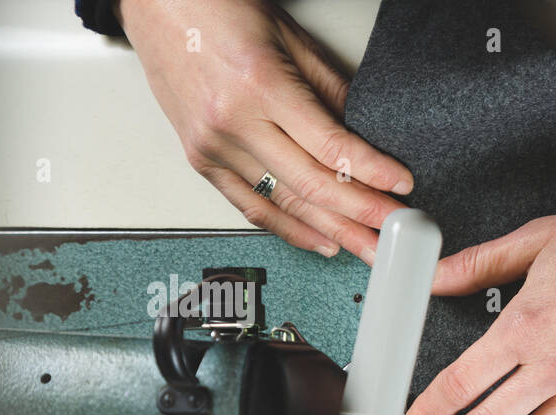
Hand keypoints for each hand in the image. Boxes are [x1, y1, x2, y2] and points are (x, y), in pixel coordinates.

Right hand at [115, 0, 412, 263]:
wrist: (154, 1)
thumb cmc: (217, 8)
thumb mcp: (290, 39)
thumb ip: (331, 92)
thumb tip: (368, 137)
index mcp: (260, 86)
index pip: (330, 147)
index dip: (372, 174)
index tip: (401, 188)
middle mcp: (232, 122)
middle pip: (312, 186)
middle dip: (361, 215)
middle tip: (395, 233)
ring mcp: (212, 145)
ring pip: (285, 204)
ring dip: (332, 232)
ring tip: (368, 249)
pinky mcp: (200, 159)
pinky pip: (251, 206)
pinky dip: (289, 229)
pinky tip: (322, 241)